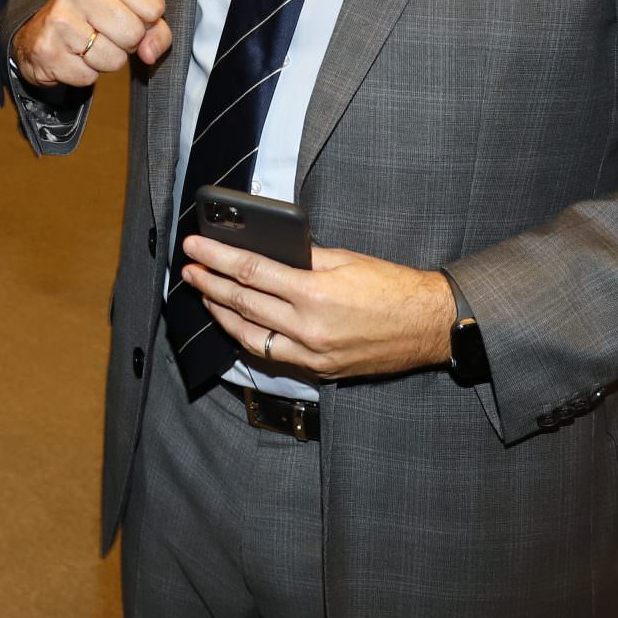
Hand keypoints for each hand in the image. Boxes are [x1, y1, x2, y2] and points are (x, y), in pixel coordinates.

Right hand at [9, 0, 171, 87]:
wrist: (37, 35)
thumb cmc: (91, 21)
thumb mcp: (127, 11)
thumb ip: (155, 29)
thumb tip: (149, 54)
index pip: (153, 6)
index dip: (148, 22)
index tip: (128, 19)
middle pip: (134, 33)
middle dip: (127, 44)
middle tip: (107, 36)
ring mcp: (60, 20)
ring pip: (115, 59)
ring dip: (107, 61)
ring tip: (89, 47)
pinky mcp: (49, 50)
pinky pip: (90, 76)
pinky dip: (86, 73)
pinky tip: (73, 58)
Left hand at [178, 238, 456, 380]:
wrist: (429, 326)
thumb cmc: (392, 287)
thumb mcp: (346, 259)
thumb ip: (303, 257)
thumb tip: (266, 251)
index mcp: (314, 293)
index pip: (250, 271)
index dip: (216, 258)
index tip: (194, 247)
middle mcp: (309, 328)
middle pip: (243, 304)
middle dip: (209, 284)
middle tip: (188, 269)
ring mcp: (313, 354)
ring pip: (250, 337)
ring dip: (222, 315)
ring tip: (205, 295)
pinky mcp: (320, 370)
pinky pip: (273, 355)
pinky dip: (249, 338)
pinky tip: (237, 323)